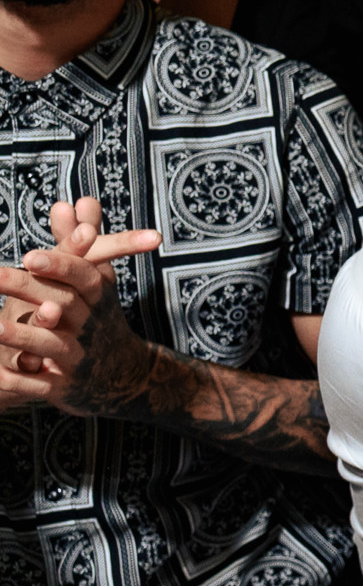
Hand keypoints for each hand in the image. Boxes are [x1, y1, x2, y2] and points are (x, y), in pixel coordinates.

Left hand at [0, 222, 158, 415]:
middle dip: (27, 289)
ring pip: (51, 344)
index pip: (82, 276)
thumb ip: (81, 241)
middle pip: (61, 303)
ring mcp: (78, 357)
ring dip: (23, 335)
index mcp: (96, 297)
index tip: (31, 256)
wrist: (124, 377)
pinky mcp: (63, 385)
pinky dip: (15, 379)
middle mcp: (90, 326)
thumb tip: (78, 200)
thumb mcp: (96, 280)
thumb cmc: (98, 319)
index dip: (60, 265)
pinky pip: (37, 383)